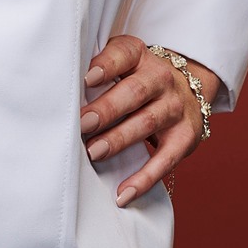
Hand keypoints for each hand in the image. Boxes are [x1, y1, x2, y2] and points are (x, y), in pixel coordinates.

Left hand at [79, 34, 220, 205]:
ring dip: (119, 140)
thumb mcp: (123, 63)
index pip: (124, 54)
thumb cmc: (138, 77)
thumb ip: (97, 70)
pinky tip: (124, 193)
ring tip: (93, 153)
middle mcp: (161, 79)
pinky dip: (144, 178)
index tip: (87, 78)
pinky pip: (165, 160)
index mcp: (140, 56)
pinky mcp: (185, 138)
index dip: (107, 65)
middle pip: (134, 92)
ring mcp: (175, 109)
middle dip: (107, 109)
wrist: (187, 89)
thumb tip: (60, 90)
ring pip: (147, 122)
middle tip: (83, 124)